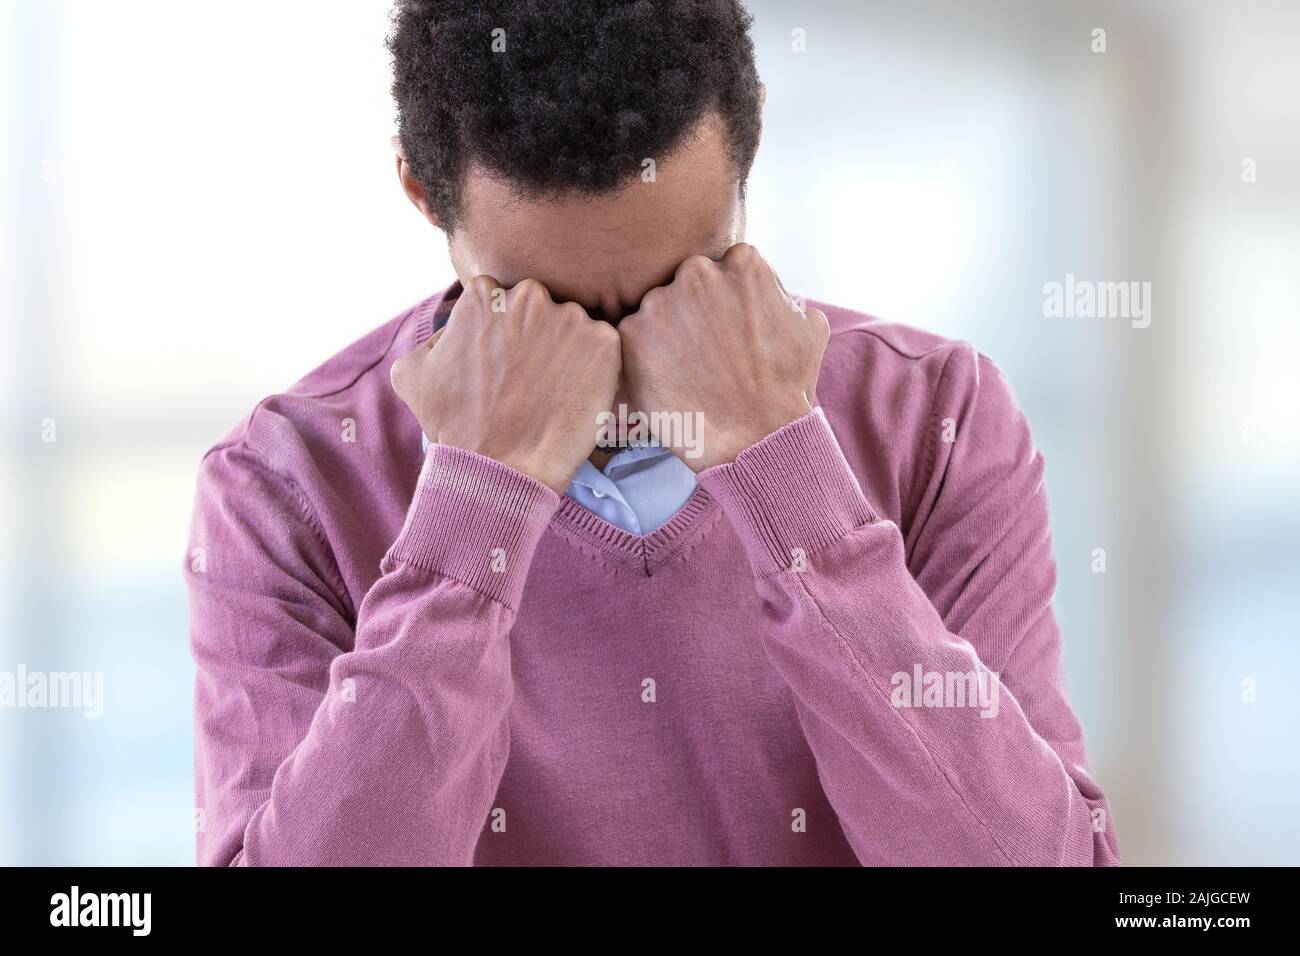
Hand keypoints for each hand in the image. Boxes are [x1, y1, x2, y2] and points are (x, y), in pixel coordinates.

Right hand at [391, 275, 621, 493]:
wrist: (500, 469)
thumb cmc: (454, 427)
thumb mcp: (413, 373)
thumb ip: (433, 337)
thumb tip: (452, 330)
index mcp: (485, 294)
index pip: (501, 299)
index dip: (504, 334)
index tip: (505, 363)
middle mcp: (528, 296)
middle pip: (539, 307)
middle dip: (537, 335)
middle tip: (530, 380)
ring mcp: (570, 318)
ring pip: (572, 327)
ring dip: (568, 352)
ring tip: (552, 393)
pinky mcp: (604, 344)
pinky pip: (604, 348)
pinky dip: (596, 369)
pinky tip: (575, 396)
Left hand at [618, 242, 828, 471]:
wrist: (756, 438)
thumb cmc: (787, 387)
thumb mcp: (810, 327)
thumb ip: (782, 295)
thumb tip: (771, 290)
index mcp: (741, 263)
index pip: (723, 268)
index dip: (725, 302)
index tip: (729, 329)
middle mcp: (698, 272)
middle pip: (687, 283)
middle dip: (694, 311)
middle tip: (707, 352)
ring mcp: (660, 302)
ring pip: (657, 308)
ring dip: (666, 334)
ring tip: (689, 371)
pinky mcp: (631, 334)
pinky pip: (632, 337)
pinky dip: (643, 357)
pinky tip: (668, 380)